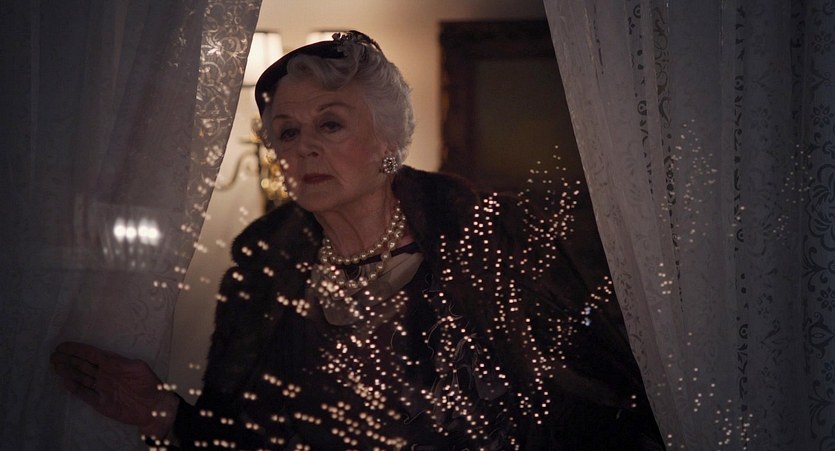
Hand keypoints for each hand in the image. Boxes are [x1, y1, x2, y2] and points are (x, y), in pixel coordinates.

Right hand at [50, 342, 179, 438]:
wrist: (153, 408)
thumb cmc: (149, 385)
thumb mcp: (138, 368)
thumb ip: (122, 362)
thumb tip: (107, 358)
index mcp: (114, 364)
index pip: (92, 354)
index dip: (78, 350)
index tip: (64, 346)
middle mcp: (106, 375)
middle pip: (83, 365)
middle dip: (69, 359)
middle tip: (53, 354)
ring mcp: (102, 388)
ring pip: (81, 378)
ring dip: (68, 372)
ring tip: (55, 365)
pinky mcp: (100, 402)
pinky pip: (84, 394)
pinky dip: (74, 388)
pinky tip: (63, 381)